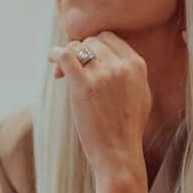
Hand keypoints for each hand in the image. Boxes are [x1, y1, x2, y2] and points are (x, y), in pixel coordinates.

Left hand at [48, 30, 150, 179]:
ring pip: (78, 47)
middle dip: (81, 52)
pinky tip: (52, 60)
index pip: (110, 39)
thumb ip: (131, 74)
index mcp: (137, 65)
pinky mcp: (84, 85)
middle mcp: (121, 66)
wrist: (119, 153)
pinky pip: (65, 55)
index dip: (95, 47)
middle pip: (93, 42)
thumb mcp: (141, 95)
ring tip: (62, 73)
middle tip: (73, 72)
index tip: (87, 62)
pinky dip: (55, 55)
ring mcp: (103, 74)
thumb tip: (115, 58)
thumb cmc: (128, 130)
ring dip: (68, 55)